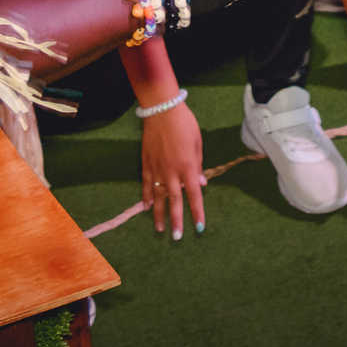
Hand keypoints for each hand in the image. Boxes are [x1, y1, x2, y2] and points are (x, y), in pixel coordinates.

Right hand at [138, 101, 204, 238]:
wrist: (162, 109)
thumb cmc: (185, 123)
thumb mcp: (198, 142)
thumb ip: (199, 165)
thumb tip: (201, 183)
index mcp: (188, 166)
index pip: (194, 195)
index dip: (197, 212)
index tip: (199, 227)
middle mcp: (172, 171)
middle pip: (175, 201)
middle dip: (177, 220)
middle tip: (177, 237)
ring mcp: (157, 168)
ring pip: (158, 197)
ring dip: (159, 214)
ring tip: (160, 229)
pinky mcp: (146, 163)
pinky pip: (145, 184)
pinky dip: (145, 196)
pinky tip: (145, 207)